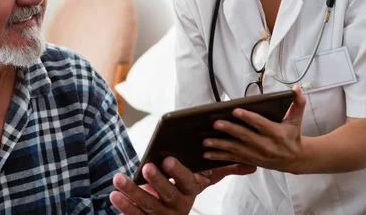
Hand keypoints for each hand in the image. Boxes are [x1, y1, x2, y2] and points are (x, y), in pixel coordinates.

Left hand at [110, 157, 255, 213]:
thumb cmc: (185, 189)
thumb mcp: (204, 180)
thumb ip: (223, 170)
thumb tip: (251, 164)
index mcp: (190, 192)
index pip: (187, 182)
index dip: (178, 172)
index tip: (168, 158)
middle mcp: (178, 206)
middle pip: (168, 195)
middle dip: (157, 181)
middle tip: (147, 166)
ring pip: (148, 206)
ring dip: (132, 192)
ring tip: (118, 179)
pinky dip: (124, 207)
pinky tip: (114, 195)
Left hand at [202, 85, 306, 172]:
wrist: (295, 159)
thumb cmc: (293, 135)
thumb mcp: (297, 119)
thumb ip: (298, 103)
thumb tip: (297, 88)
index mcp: (276, 133)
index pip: (260, 124)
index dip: (248, 117)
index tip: (235, 111)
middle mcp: (266, 145)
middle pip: (245, 136)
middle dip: (229, 130)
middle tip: (215, 123)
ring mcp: (257, 155)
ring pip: (236, 149)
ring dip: (220, 145)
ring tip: (206, 141)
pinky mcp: (251, 161)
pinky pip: (233, 159)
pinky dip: (219, 156)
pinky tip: (207, 153)